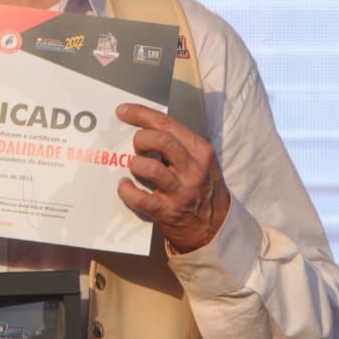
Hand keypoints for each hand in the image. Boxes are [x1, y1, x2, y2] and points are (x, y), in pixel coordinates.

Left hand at [115, 103, 231, 253]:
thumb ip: (180, 145)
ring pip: (149, 168)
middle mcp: (193, 169)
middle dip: (140, 139)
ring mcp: (181, 191)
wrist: (216, 228)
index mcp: (200, 151)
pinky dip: (126, 190)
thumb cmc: (203, 189)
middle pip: (160, 140)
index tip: (123, 111)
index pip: (168, 123)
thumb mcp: (201, 162)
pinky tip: (125, 186)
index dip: (141, 114)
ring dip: (135, 164)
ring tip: (135, 168)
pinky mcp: (167, 212)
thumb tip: (144, 127)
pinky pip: (139, 198)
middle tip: (137, 147)